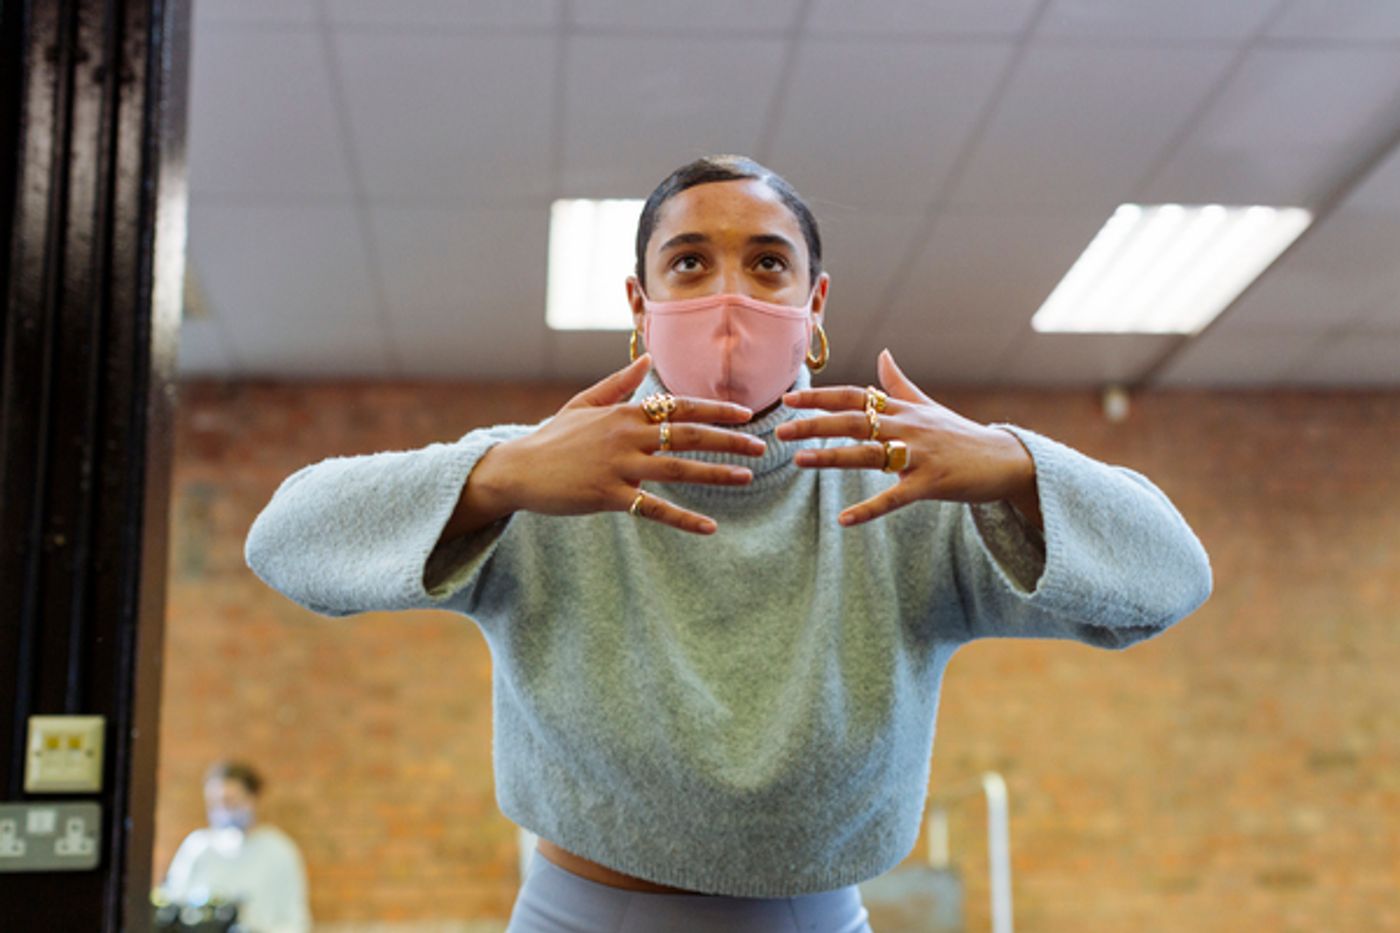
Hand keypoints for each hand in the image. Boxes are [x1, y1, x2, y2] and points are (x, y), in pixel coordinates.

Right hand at [454, 355, 766, 536]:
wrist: (517, 470)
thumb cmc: (552, 438)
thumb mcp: (583, 403)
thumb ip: (617, 383)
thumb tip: (644, 359)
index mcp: (624, 412)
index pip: (679, 406)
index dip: (715, 409)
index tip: (745, 413)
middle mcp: (626, 435)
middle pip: (688, 434)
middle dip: (729, 439)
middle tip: (760, 445)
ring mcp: (618, 466)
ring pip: (678, 469)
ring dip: (716, 473)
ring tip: (746, 477)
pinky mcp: (608, 495)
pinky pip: (653, 508)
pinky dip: (684, 519)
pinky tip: (710, 528)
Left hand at [775, 349, 1040, 527]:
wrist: (1005, 460)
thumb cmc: (961, 435)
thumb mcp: (928, 407)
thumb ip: (900, 384)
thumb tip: (883, 353)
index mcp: (902, 409)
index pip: (854, 397)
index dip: (820, 398)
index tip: (788, 400)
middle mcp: (908, 426)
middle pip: (853, 421)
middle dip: (814, 424)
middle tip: (780, 431)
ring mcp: (920, 455)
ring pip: (867, 454)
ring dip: (830, 458)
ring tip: (798, 462)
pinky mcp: (932, 483)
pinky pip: (894, 498)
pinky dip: (868, 509)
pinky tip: (843, 519)